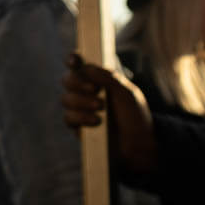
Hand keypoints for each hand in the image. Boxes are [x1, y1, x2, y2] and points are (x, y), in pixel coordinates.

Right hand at [65, 53, 156, 173]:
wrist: (138, 144)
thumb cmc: (135, 116)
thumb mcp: (126, 93)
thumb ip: (108, 78)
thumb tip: (86, 67)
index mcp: (99, 80)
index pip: (80, 66)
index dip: (73, 60)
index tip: (75, 61)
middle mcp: (87, 92)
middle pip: (67, 80)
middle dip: (78, 83)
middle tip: (95, 89)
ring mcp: (81, 109)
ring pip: (66, 99)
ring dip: (82, 102)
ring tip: (101, 108)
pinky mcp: (78, 126)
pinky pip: (68, 118)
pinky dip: (81, 117)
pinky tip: (96, 121)